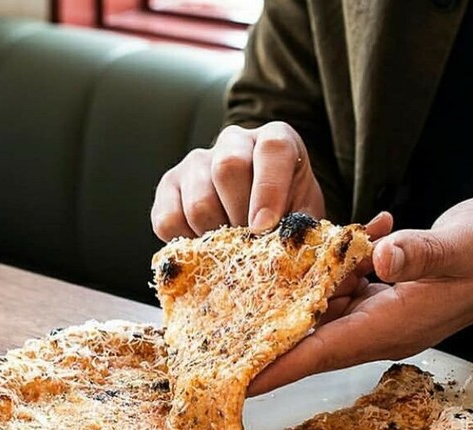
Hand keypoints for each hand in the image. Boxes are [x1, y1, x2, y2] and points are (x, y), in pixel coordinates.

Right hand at [151, 122, 324, 240]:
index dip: (268, 190)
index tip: (264, 227)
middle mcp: (234, 141)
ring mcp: (196, 161)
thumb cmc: (285, 213)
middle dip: (239, 216)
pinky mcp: (169, 185)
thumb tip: (285, 247)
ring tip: (229, 247)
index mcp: (275, 139)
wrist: (256, 217)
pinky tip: (204, 245)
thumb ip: (300, 225)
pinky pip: (168, 219)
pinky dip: (187, 242)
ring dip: (215, 236)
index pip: (272, 149)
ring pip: (198, 201)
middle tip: (249, 244)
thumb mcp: (304, 215)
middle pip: (227, 169)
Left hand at [248, 194, 472, 394]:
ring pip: (316, 307)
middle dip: (262, 337)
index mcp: (390, 327)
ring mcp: (377, 307)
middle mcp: (376, 325)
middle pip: (306, 337)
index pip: (318, 354)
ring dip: (286, 293)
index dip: (275, 368)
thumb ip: (419, 253)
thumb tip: (379, 256)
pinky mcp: (379, 287)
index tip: (234, 383)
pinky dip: (324, 264)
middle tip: (213, 336)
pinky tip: (321, 239)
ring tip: (242, 284)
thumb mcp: (462, 247)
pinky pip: (337, 282)